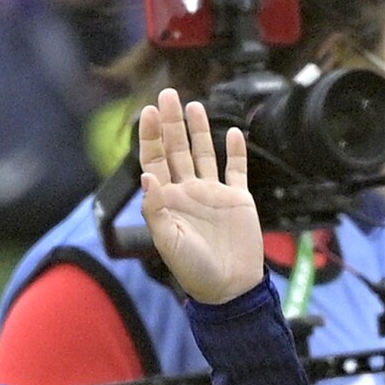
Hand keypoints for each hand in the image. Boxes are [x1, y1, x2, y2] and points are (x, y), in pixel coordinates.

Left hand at [138, 88, 263, 304]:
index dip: (151, 137)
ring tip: (193, 106)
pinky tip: (232, 133)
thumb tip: (147, 177)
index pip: (155, 161)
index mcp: (168, 201)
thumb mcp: (169, 243)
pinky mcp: (237, 200)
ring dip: (198, 130)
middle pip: (177, 150)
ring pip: (204, 153)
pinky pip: (236, 170)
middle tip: (167, 95)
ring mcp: (213, 194)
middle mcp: (188, 192)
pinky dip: (234, 151)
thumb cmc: (194, 272)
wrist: (229, 289)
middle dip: (171, 123)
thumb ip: (156, 211)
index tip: (147, 112)